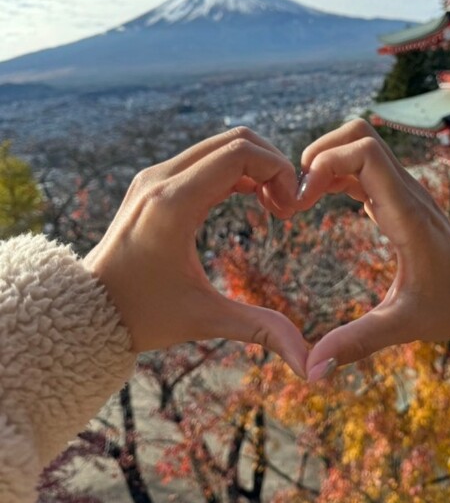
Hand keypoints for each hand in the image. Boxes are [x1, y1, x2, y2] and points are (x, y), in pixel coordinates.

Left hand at [83, 128, 306, 376]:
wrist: (86, 311)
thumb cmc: (143, 315)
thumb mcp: (205, 320)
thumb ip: (261, 330)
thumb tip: (309, 363)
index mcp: (174, 204)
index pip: (241, 153)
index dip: (279, 171)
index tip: (289, 209)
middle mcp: (161, 179)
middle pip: (236, 140)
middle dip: (273, 165)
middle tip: (286, 206)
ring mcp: (154, 176)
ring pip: (221, 145)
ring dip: (255, 167)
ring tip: (272, 205)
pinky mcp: (153, 182)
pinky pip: (205, 159)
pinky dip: (235, 170)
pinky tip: (250, 200)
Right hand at [296, 119, 449, 381]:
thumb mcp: (404, 325)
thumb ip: (359, 342)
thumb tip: (312, 368)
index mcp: (405, 211)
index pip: (363, 151)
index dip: (324, 164)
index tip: (301, 203)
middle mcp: (404, 190)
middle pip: (358, 134)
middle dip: (320, 153)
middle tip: (296, 194)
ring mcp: (402, 189)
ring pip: (360, 144)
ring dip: (325, 161)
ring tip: (301, 200)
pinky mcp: (397, 197)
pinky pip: (361, 167)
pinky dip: (335, 174)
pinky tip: (317, 204)